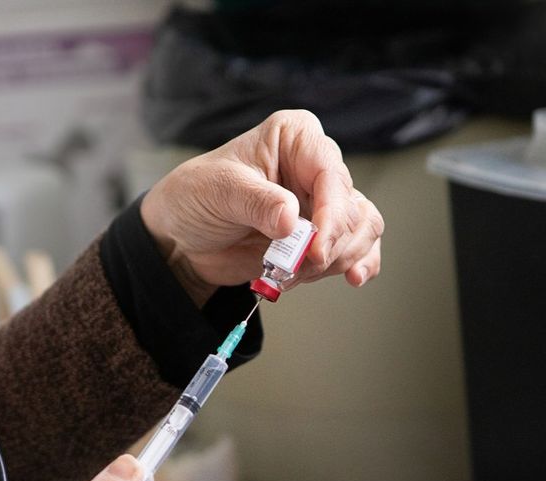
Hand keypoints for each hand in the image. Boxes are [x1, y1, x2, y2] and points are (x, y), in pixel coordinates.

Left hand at [141, 110, 383, 305]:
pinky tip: (350, 278)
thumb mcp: (219, 191)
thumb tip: (292, 219)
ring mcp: (322, 201)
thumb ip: (256, 202)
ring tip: (295, 274)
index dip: (331, 213)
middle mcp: (314, 165)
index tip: (315, 249)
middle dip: (327, 245)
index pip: (330, 172)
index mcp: (295, 137)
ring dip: (335, 260)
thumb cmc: (196, 196)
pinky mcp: (322, 234)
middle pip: (351, 205)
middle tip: (298, 266)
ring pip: (362, 228)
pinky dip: (355, 265)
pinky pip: (359, 247)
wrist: (183, 237)